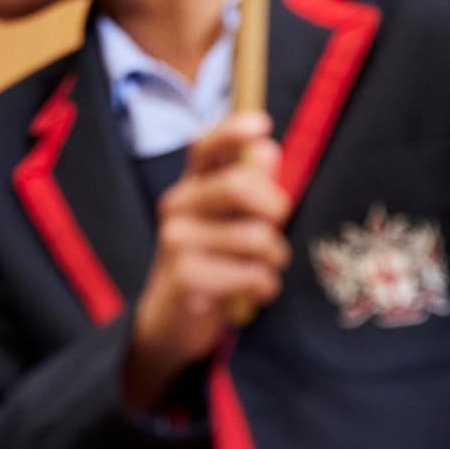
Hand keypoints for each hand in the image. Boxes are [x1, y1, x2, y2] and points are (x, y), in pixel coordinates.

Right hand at [123, 113, 290, 407]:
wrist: (173, 322)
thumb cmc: (214, 264)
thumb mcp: (232, 223)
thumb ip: (251, 187)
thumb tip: (268, 148)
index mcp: (192, 187)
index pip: (206, 147)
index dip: (232, 131)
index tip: (262, 125)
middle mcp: (178, 206)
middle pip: (237, 185)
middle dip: (274, 207)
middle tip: (277, 228)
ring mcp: (176, 241)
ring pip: (256, 237)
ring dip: (274, 260)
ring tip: (261, 271)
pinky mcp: (185, 277)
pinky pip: (253, 275)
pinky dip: (264, 288)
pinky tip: (249, 294)